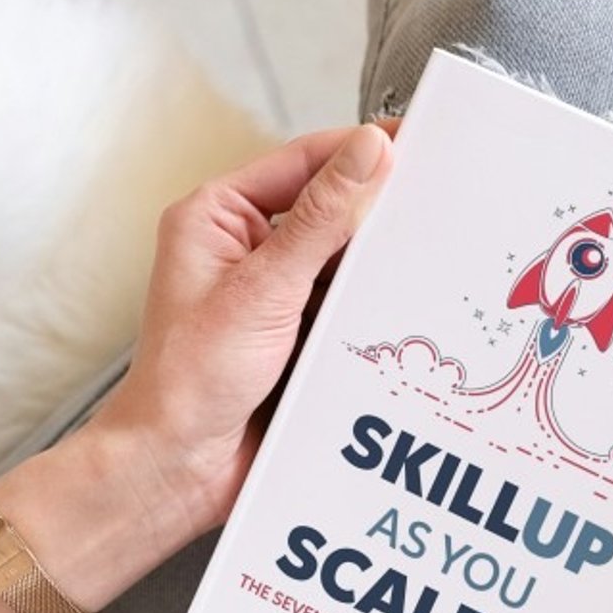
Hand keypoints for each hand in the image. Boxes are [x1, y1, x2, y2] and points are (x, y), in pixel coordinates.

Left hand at [93, 121, 395, 547]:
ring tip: (427, 263)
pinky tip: (405, 314)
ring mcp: (274, 297)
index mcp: (217, 218)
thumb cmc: (186, 381)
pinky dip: (374, 313)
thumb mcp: (261, 289)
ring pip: (345, 265)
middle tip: (434, 206)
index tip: (416, 142)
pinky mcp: (297, 339)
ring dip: (379, 270)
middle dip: (377, 215)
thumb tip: (367, 151)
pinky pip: (348, 311)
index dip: (359, 151)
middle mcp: (245, 251)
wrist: (177, 470)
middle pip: (329, 211)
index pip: (302, 162)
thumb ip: (320, 219)